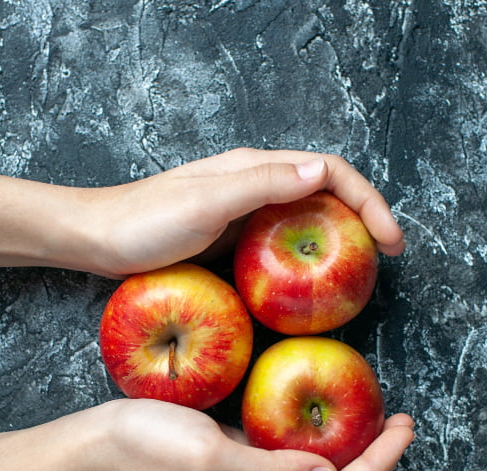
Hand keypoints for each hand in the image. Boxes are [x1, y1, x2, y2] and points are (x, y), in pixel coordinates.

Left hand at [0, 149, 404, 276]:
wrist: (95, 239)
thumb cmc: (144, 223)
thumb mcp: (205, 203)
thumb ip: (261, 185)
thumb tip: (321, 171)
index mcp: (255, 168)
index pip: (330, 171)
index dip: (368, 200)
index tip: (391, 241)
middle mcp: (255, 183)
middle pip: (326, 193)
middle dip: (363, 219)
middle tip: (385, 261)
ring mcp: (244, 211)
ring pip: (306, 219)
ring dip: (338, 240)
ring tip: (359, 275)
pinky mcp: (231, 238)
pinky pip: (281, 245)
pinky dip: (306, 259)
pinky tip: (308, 286)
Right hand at [0, 399, 414, 470]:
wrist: (99, 440)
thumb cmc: (148, 446)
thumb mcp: (210, 456)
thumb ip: (271, 470)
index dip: (376, 467)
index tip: (403, 429)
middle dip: (374, 459)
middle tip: (403, 420)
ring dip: (351, 449)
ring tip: (379, 417)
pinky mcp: (238, 462)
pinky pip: (292, 457)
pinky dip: (318, 437)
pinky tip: (328, 413)